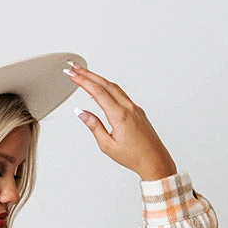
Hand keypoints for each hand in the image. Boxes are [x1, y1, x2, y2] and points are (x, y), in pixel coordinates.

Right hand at [65, 64, 176, 180]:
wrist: (154, 160)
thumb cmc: (133, 156)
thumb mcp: (107, 145)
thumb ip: (94, 126)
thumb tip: (82, 113)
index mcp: (119, 116)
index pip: (98, 93)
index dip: (83, 82)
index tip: (72, 75)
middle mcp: (128, 108)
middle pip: (105, 84)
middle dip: (88, 74)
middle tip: (74, 68)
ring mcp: (134, 108)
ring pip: (114, 87)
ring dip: (98, 79)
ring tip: (85, 74)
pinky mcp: (137, 110)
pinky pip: (120, 93)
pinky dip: (108, 87)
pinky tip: (101, 88)